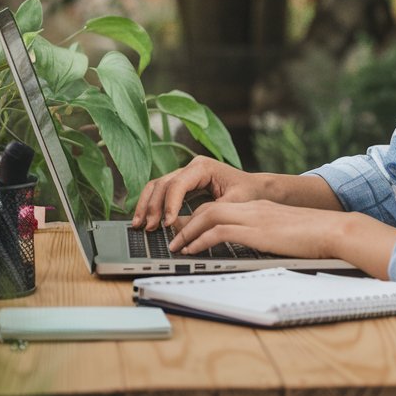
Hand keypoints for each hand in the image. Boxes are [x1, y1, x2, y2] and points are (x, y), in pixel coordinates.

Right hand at [131, 156, 267, 229]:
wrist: (256, 188)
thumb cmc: (248, 193)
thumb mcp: (234, 204)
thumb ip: (210, 213)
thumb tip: (186, 228)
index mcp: (203, 167)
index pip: (178, 183)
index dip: (169, 204)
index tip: (167, 223)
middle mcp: (191, 168)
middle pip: (162, 183)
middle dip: (153, 206)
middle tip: (148, 227)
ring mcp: (185, 175)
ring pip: (157, 186)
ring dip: (146, 205)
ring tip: (138, 225)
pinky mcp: (183, 185)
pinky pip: (161, 192)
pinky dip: (151, 204)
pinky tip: (144, 219)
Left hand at [170, 200, 395, 279]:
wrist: (334, 230)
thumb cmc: (317, 236)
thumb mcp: (286, 234)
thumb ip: (269, 237)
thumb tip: (259, 249)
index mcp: (260, 208)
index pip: (222, 207)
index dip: (200, 218)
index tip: (186, 231)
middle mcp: (254, 208)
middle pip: (209, 207)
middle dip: (187, 223)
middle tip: (173, 237)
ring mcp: (255, 217)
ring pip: (209, 215)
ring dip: (189, 232)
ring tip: (176, 246)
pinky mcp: (257, 230)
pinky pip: (220, 230)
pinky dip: (202, 240)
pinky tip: (193, 250)